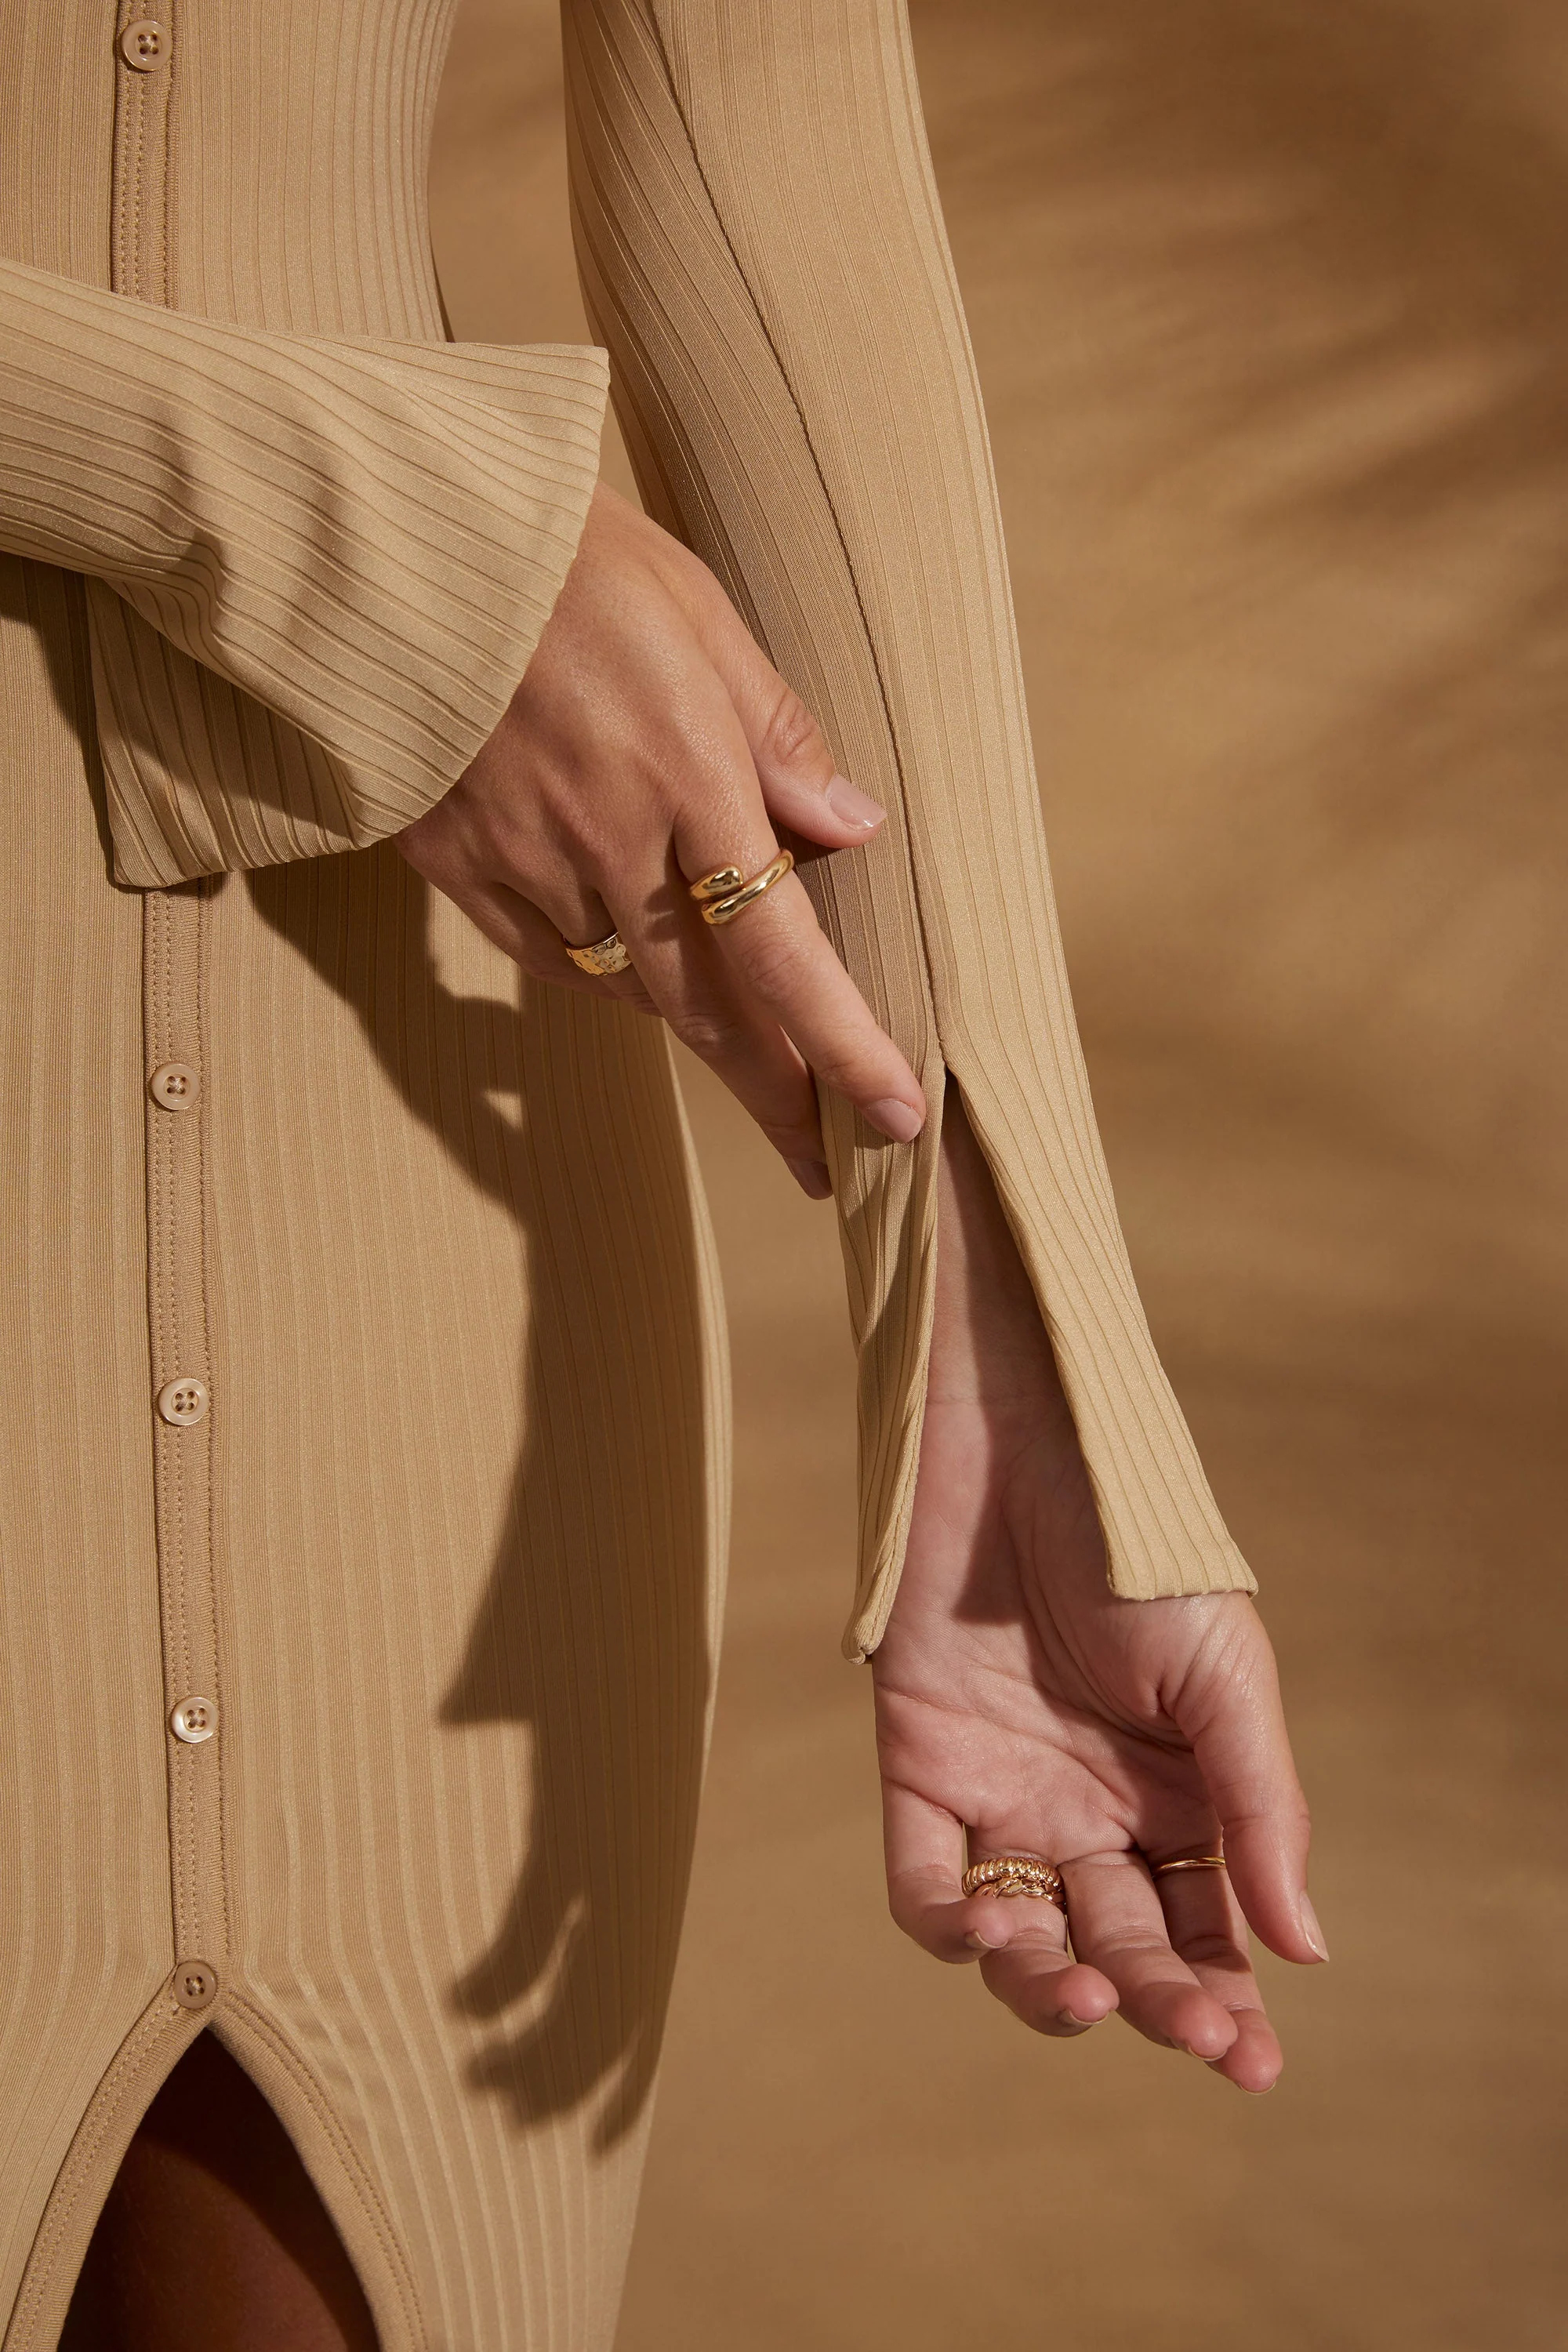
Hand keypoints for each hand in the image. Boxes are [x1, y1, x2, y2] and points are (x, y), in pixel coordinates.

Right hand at [399, 482, 925, 1194]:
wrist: (393, 539)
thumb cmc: (567, 555)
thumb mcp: (700, 616)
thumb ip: (778, 734)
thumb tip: (854, 831)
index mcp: (689, 775)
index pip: (784, 949)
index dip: (842, 1047)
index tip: (894, 1118)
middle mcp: (609, 839)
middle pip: (704, 1009)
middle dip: (771, 1089)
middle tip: (816, 1153)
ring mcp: (521, 858)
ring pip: (623, 983)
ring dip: (685, 1015)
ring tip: (733, 1034)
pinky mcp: (452, 861)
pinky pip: (540, 951)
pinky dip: (593, 967)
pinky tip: (622, 960)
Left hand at [873, 1090, 1323, 2090]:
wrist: (1024, 1447)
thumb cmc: (1140, 1551)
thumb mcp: (1226, 1678)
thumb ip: (1257, 1812)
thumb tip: (1303, 1950)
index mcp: (1179, 1801)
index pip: (1203, 1932)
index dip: (1223, 2003)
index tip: (1249, 2062)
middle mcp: (1090, 1813)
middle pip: (1118, 1945)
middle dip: (1152, 2000)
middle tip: (1182, 2028)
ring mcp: (1004, 1795)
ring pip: (1021, 1937)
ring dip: (1045, 1982)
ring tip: (1077, 1987)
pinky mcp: (921, 1768)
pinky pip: (923, 1880)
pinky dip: (950, 1924)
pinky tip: (991, 1930)